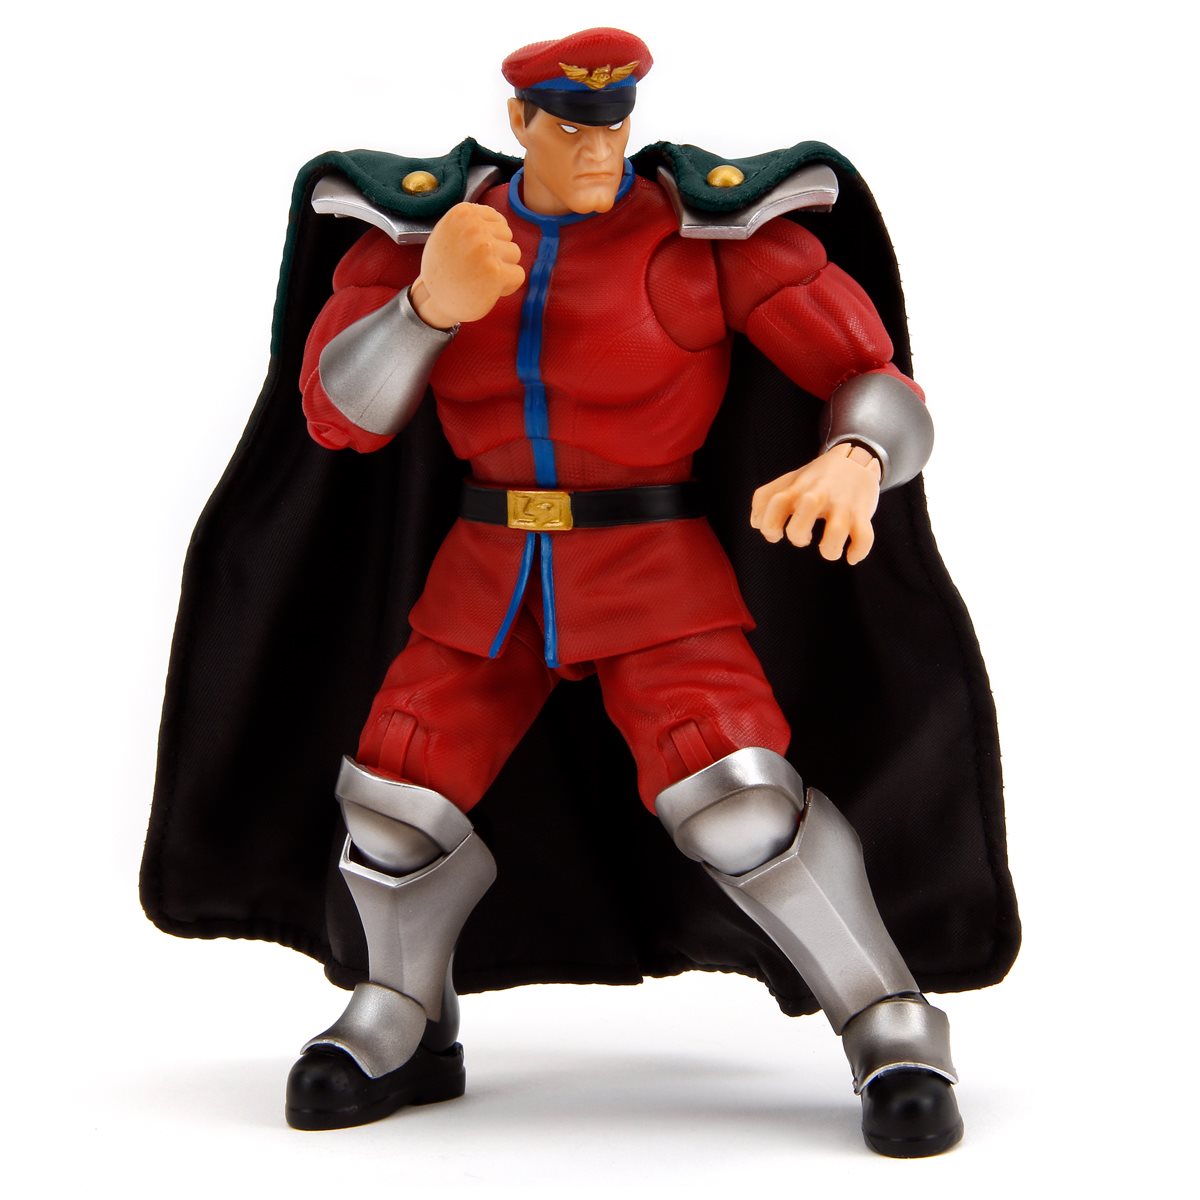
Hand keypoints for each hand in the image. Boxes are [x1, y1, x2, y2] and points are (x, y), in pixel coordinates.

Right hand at [411, 203, 524, 327]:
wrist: (436, 301)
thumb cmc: (445, 269)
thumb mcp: (449, 232)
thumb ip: (472, 223)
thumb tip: (499, 220)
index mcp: (463, 213)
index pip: (498, 220)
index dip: (490, 239)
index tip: (472, 252)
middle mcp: (474, 227)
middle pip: (507, 235)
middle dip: (497, 252)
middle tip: (474, 267)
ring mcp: (485, 249)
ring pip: (515, 253)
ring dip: (502, 267)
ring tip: (480, 276)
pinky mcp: (495, 272)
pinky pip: (519, 274)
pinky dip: (508, 285)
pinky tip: (488, 289)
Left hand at [750, 445, 881, 564]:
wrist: (857, 460)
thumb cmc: (817, 479)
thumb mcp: (789, 481)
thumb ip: (765, 497)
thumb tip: (756, 523)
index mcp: (798, 488)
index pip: (774, 503)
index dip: (769, 526)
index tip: (776, 534)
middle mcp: (820, 494)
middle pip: (806, 509)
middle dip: (798, 534)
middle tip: (802, 537)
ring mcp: (843, 505)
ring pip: (837, 531)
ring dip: (830, 550)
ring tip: (829, 549)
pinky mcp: (862, 515)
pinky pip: (865, 538)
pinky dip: (858, 553)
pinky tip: (850, 556)